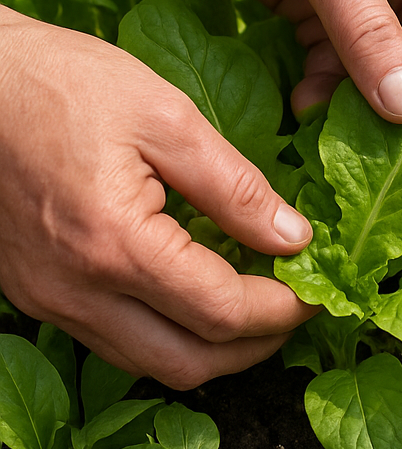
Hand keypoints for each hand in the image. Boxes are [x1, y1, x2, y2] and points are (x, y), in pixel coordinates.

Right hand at [0, 10, 318, 388]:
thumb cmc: (62, 83)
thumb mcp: (167, 117)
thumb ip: (235, 187)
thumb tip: (294, 239)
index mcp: (116, 245)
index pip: (223, 312)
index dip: (284, 311)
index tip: (319, 295)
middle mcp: (75, 291)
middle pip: (189, 363)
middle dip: (256, 347)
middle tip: (296, 311)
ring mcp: (48, 300)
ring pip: (149, 365)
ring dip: (212, 350)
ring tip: (255, 309)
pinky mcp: (34, 293)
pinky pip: (114, 342)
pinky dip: (167, 334)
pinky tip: (195, 297)